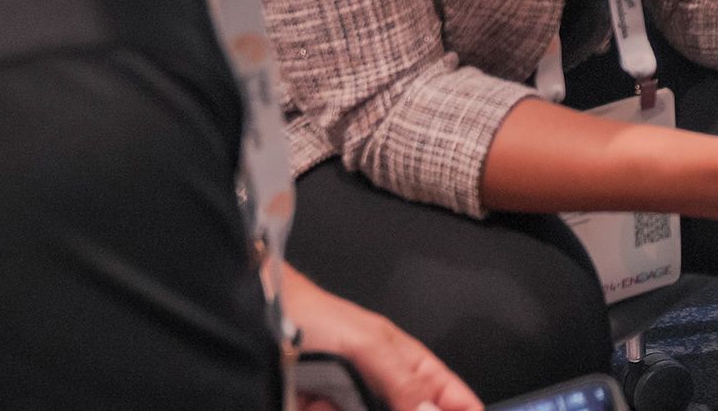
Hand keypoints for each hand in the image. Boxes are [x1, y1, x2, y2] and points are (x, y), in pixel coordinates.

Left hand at [281, 263, 480, 410]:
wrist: (254, 319)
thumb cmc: (314, 317)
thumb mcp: (367, 346)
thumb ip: (403, 381)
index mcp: (405, 363)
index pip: (448, 395)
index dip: (463, 410)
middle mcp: (381, 387)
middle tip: (367, 403)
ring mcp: (349, 402)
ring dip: (355, 410)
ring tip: (330, 400)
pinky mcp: (320, 410)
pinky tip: (315, 404)